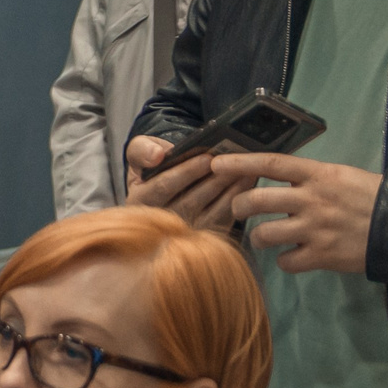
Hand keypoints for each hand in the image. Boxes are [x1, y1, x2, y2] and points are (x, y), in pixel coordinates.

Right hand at [123, 135, 239, 231]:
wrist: (170, 185)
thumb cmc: (156, 167)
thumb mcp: (140, 152)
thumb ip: (142, 149)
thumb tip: (156, 156)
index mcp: (140, 201)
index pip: (163, 187)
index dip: (186, 172)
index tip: (207, 158)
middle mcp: (160, 223)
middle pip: (190, 201)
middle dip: (214, 181)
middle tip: (235, 163)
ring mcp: (184, 235)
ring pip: (210, 213)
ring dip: (230, 190)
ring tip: (245, 170)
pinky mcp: (205, 237)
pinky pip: (223, 220)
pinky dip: (237, 201)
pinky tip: (248, 184)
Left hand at [220, 153, 379, 273]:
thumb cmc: (370, 196)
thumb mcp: (340, 176)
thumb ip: (308, 178)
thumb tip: (273, 176)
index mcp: (318, 174)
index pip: (271, 164)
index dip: (240, 163)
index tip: (216, 164)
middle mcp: (312, 200)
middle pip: (257, 200)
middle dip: (238, 206)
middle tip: (238, 209)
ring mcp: (315, 229)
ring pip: (264, 234)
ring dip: (258, 236)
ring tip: (266, 236)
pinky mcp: (322, 256)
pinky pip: (285, 262)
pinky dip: (285, 261)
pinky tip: (293, 257)